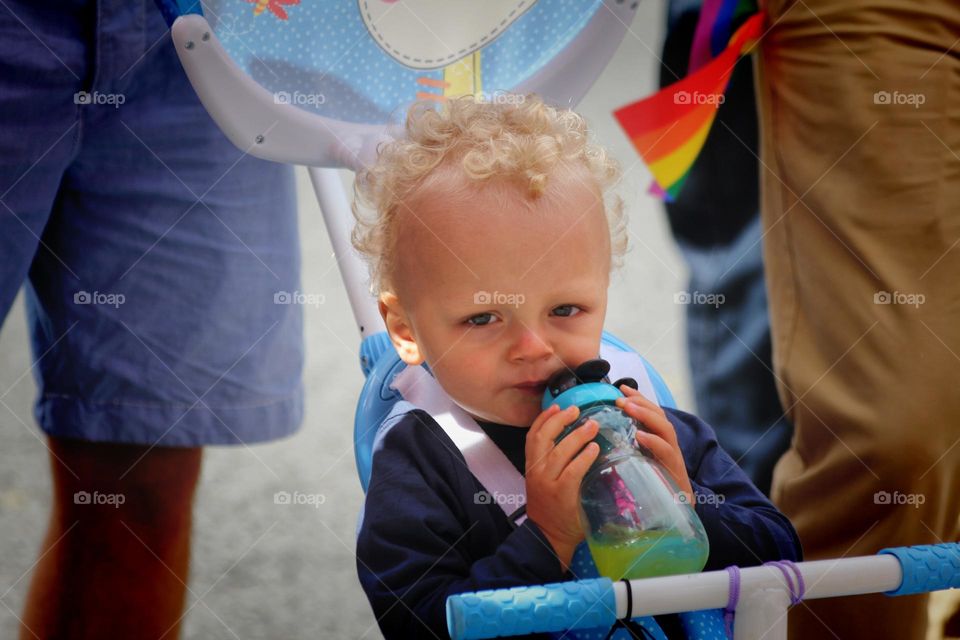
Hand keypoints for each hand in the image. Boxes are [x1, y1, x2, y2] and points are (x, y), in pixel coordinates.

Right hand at [524, 404, 599, 569]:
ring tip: (592, 425)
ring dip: (577, 435)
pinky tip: (594, 449)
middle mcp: (536, 472)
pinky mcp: (562, 494)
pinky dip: (584, 457)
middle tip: (576, 410)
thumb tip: (577, 440)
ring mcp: (548, 483)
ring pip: (559, 451)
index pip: (532, 436)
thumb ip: (554, 465)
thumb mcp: (545, 482)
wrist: (548, 538)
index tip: (556, 405)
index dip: (543, 419)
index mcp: (531, 467)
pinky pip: (573, 470)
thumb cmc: (552, 510)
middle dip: (559, 420)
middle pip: (543, 438)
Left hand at [615, 386, 694, 501]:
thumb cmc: (653, 488)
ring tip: (628, 407)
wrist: (676, 515)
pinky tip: (640, 436)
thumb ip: (628, 449)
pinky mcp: (675, 472)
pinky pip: (667, 452)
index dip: (639, 399)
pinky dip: (654, 442)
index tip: (621, 388)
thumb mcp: (639, 465)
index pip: (652, 414)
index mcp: (659, 442)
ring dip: (646, 416)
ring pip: (666, 430)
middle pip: (660, 417)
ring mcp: (674, 458)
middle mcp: (669, 446)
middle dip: (641, 404)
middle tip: (620, 397)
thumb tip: (605, 435)